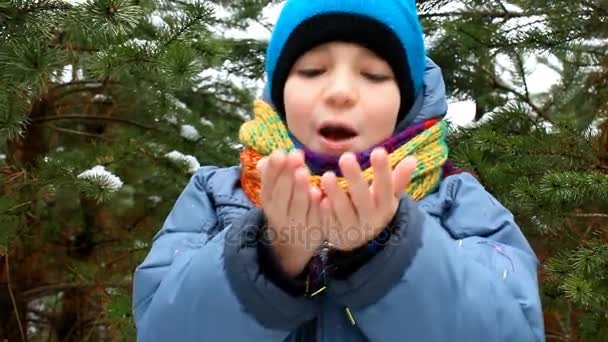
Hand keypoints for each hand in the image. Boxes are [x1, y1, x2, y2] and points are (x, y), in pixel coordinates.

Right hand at [257, 150, 324, 276]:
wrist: (292, 245)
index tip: (280, 153)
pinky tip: (318, 193)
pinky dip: (315, 206)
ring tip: (304, 171)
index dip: (273, 170)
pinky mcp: (314, 231)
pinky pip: (315, 218)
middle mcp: (279, 214)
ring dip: (300, 189)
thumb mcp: (275, 193)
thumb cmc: (286, 208)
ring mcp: (297, 225)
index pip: (268, 184)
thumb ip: (272, 175)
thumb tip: (264, 161)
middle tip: (295, 155)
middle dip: (287, 175)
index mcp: (269, 201)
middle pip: (281, 195)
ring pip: (298, 206)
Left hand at [320, 148, 416, 250]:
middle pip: (362, 198)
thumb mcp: (389, 196)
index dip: (382, 171)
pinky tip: (316, 194)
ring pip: (343, 211)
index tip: (378, 151)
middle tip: (346, 157)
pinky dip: (323, 210)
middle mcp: (370, 218)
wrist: (362, 242)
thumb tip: (413, 159)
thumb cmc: (375, 208)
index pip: (386, 187)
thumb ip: (398, 179)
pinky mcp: (334, 234)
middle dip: (355, 178)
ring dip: (335, 194)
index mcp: (385, 206)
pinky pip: (328, 222)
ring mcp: (352, 228)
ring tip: (326, 175)